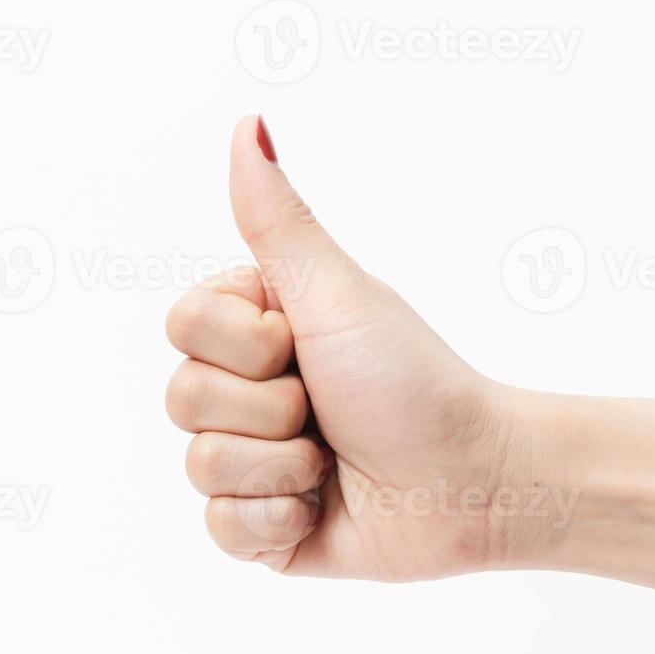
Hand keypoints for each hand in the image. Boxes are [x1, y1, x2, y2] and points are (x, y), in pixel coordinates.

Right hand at [165, 116, 523, 580]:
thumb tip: (248, 123)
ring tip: (332, 460)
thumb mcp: (334, 293)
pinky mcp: (261, 530)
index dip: (245, 341)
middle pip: (182, 397)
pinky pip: (218, 528)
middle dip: (269, 408)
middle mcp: (247, 391)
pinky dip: (276, 520)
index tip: (306, 342)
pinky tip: (320, 507)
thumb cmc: (413, 380)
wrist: (472, 481)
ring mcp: (252, 461)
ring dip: (280, 465)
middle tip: (327, 407)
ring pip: (198, 466)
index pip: (183, 325)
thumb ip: (276, 217)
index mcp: (256, 327)